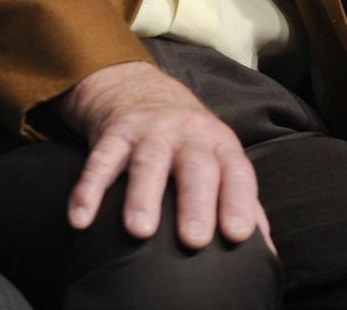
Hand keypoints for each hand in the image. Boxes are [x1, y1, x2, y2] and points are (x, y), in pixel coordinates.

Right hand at [57, 61, 275, 253]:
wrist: (139, 90)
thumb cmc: (189, 143)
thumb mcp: (219, 160)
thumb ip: (241, 202)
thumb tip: (266, 256)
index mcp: (219, 145)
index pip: (235, 171)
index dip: (239, 201)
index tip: (238, 235)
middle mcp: (187, 134)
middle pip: (194, 166)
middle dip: (195, 201)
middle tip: (193, 240)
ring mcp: (149, 131)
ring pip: (148, 160)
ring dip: (143, 194)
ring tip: (139, 231)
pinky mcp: (113, 133)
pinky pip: (100, 159)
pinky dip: (88, 188)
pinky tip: (81, 218)